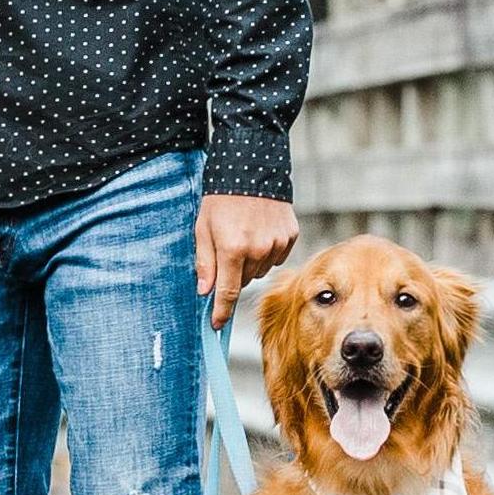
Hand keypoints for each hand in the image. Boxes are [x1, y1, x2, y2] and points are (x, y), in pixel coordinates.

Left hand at [195, 192, 296, 332]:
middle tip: (227, 252)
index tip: (217, 325)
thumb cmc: (221, 200)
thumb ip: (204, 262)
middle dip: (233, 274)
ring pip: (260, 270)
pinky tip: (260, 232)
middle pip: (244, 281)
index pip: (227, 292)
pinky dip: (267, 251)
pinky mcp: (291, 236)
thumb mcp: (202, 228)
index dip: (221, 311)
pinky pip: (276, 257)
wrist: (250, 169)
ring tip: (243, 236)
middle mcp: (258, 250)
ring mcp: (277, 243)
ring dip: (250, 262)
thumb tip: (204, 292)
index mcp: (232, 248)